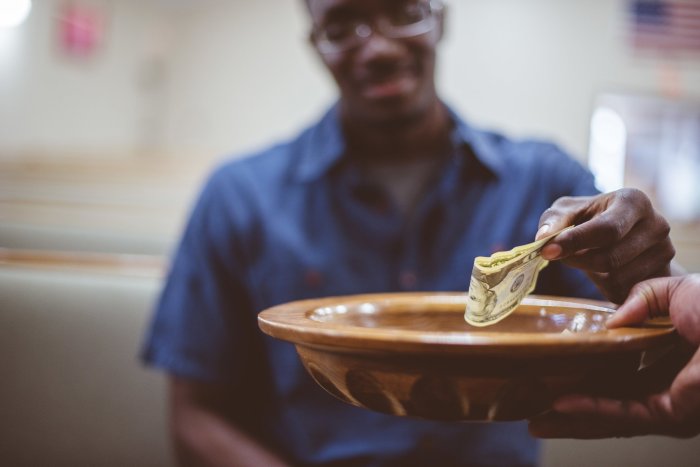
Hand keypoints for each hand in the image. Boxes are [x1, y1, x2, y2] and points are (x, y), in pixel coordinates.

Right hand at [529, 275, 699, 438]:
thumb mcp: (674, 290)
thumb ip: (641, 299)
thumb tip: (611, 322)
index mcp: (669, 361)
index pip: (618, 376)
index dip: (586, 377)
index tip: (555, 375)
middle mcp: (666, 389)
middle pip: (607, 404)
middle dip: (571, 412)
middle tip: (536, 412)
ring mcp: (668, 405)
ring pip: (609, 417)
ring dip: (572, 420)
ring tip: (536, 420)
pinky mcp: (671, 413)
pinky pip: (622, 413)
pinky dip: (589, 409)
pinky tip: (560, 405)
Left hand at [536, 188, 674, 302]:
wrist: (623, 234)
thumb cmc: (590, 218)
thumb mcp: (568, 212)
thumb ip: (553, 221)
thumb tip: (542, 237)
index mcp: (634, 201)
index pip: (606, 229)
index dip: (575, 242)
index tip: (547, 251)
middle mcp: (657, 224)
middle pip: (610, 258)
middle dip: (578, 260)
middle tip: (559, 256)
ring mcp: (664, 251)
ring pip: (617, 278)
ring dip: (591, 273)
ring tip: (585, 258)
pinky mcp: (662, 275)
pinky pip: (625, 291)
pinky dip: (604, 284)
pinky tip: (602, 270)